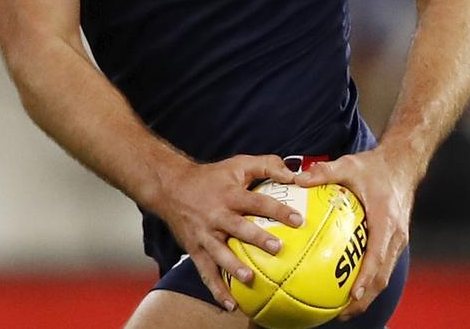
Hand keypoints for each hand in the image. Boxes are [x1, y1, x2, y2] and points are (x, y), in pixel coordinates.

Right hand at [160, 154, 301, 311]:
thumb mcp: (238, 164)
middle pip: (238, 227)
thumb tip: (294, 174)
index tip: (297, 220)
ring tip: (250, 278)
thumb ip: (267, 165)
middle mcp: (216, 214)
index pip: (256, 201)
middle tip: (277, 247)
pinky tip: (231, 305)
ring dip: (234, 266)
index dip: (277, 209)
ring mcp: (205, 234)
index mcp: (230, 194)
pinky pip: (206, 272)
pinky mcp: (195, 249)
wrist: (172, 187)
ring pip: (220, 252)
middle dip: (257, 238)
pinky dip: (217, 290)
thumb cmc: (212, 177)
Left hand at [294, 147, 414, 319]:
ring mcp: (397, 240)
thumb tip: (297, 178)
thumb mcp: (349, 165)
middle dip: (365, 298)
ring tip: (343, 309)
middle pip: (383, 276)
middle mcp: (395, 236)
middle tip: (341, 313)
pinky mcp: (393, 241)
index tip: (352, 295)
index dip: (366, 279)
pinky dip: (368, 280)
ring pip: (384, 275)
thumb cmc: (375, 166)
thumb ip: (324, 172)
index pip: (378, 257)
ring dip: (367, 294)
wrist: (402, 165)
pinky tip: (347, 284)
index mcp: (387, 221)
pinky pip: (382, 265)